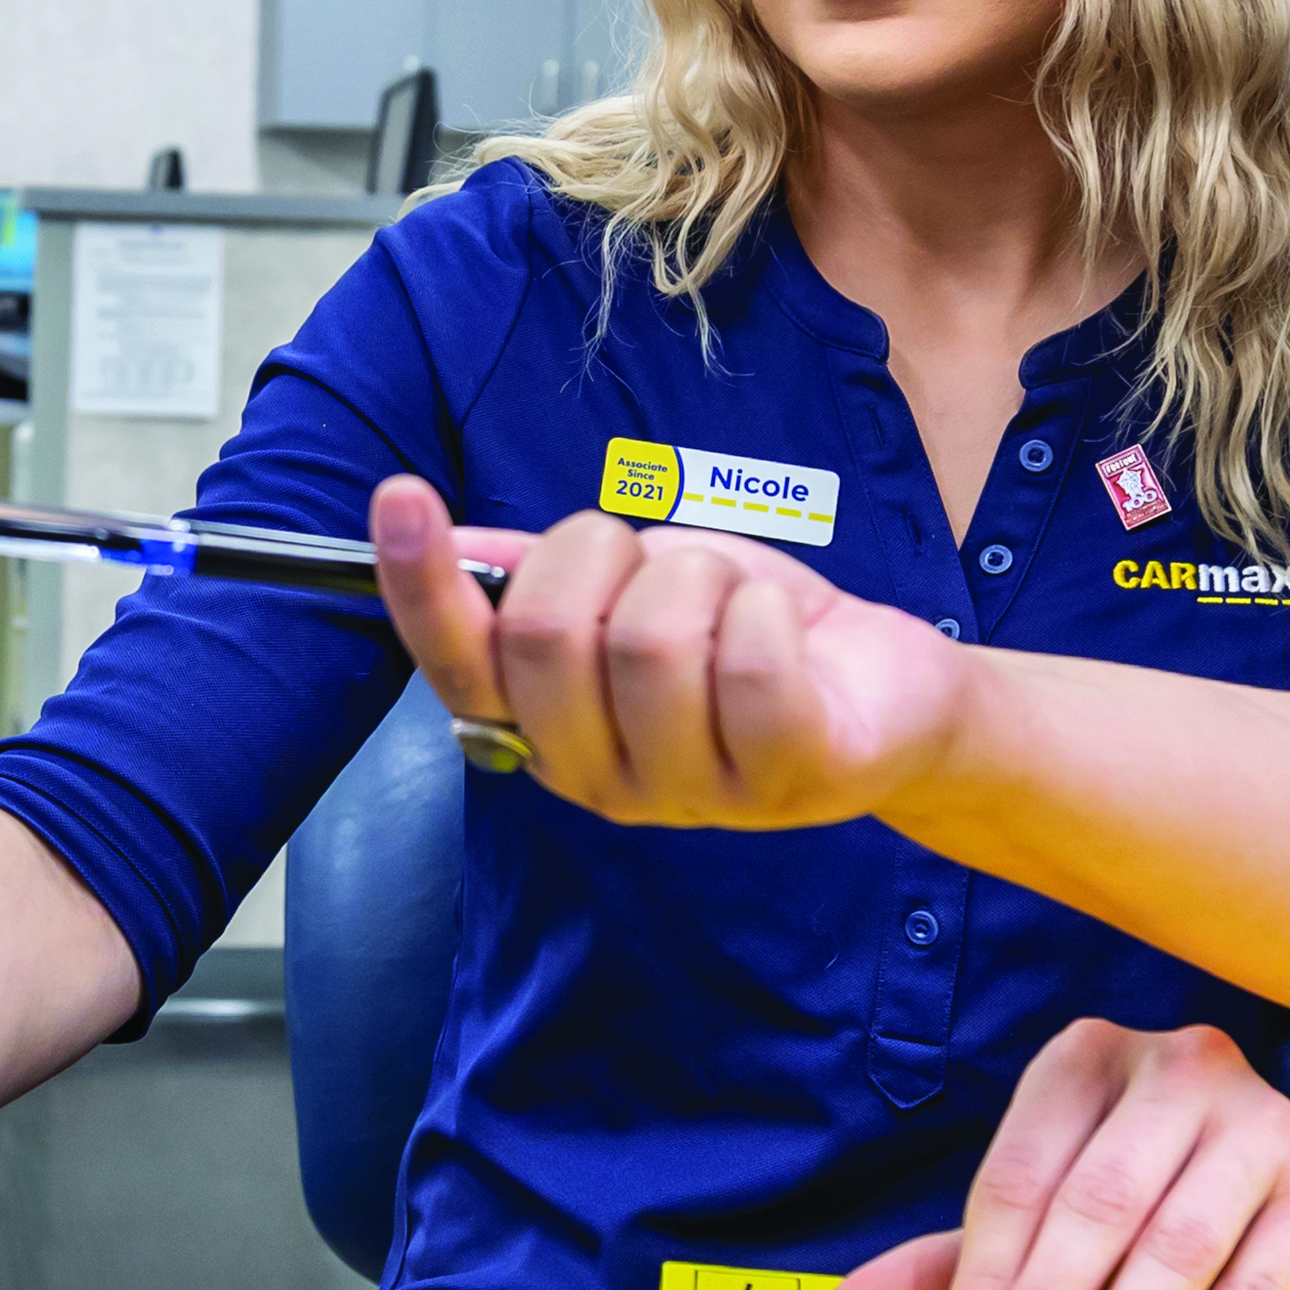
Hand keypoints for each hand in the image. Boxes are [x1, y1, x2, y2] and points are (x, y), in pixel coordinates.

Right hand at [371, 476, 973, 828]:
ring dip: (698, 578)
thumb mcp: (636, 589)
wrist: (886, 689)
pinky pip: (745, 660)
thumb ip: (540, 574)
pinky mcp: (787, 776)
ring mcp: (692, 793)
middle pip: (545, 635)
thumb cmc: (750, 636)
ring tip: (733, 602)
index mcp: (547, 730)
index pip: (456, 665)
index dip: (421, 584)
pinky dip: (763, 609)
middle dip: (603, 553)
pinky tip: (784, 630)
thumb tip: (449, 542)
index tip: (402, 496)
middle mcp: (600, 778)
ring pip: (648, 640)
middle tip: (656, 563)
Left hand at [828, 1020, 1289, 1289]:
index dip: (985, 1273)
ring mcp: (1259, 1122)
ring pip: (1175, 1242)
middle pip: (1095, 1202)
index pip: (1021, 1174)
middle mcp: (1179, 1069)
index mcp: (1089, 1061)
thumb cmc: (1150, 1200)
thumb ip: (962, 1257)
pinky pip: (1257, 1281)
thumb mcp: (1053, 1214)